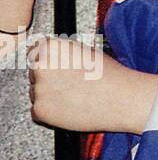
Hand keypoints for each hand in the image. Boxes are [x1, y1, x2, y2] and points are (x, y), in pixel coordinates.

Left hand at [28, 36, 157, 133]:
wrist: (121, 98)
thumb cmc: (110, 75)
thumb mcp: (86, 52)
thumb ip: (64, 53)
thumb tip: (53, 56)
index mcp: (52, 48)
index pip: (34, 50)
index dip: (46, 59)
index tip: (53, 66)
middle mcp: (41, 67)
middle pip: (34, 72)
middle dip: (48, 78)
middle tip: (69, 83)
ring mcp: (39, 89)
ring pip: (36, 92)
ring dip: (49, 95)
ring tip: (73, 96)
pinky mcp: (40, 110)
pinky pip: (38, 110)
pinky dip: (51, 111)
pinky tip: (70, 106)